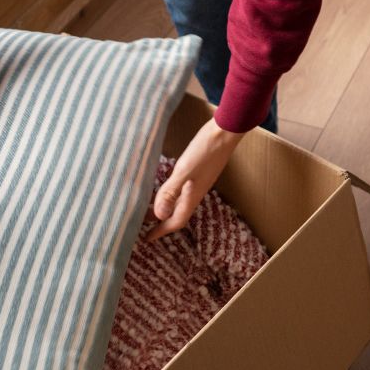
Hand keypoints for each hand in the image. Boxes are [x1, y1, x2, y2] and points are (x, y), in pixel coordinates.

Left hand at [147, 119, 245, 238]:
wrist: (226, 130)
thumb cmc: (205, 149)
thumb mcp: (184, 170)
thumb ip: (171, 191)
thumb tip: (158, 215)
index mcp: (192, 195)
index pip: (176, 220)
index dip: (161, 231)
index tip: (147, 238)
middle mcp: (196, 191)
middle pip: (177, 213)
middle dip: (161, 220)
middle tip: (142, 223)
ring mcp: (199, 181)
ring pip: (180, 201)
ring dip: (166, 207)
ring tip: (150, 207)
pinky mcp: (200, 171)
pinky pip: (183, 190)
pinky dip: (171, 193)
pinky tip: (166, 186)